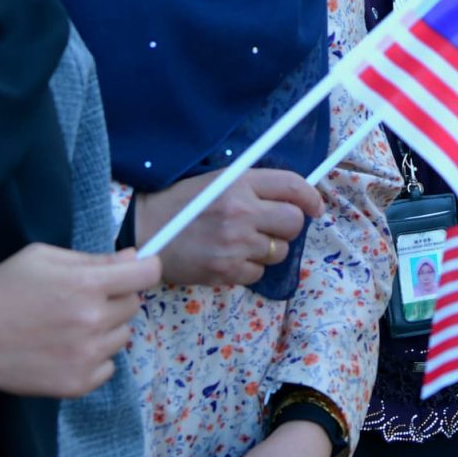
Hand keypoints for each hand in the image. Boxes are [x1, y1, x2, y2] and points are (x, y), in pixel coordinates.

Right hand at [0, 244, 160, 398]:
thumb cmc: (3, 289)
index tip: (136, 270)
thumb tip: (132, 258)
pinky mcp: (78, 383)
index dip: (145, 268)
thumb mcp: (43, 257)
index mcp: (86, 284)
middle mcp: (93, 320)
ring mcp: (87, 355)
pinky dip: (94, 358)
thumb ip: (92, 258)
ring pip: (123, 336)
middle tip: (82, 299)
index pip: (147, 274)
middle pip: (133, 305)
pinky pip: (108, 367)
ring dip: (105, 328)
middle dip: (115, 298)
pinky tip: (67, 349)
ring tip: (70, 326)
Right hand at [135, 169, 322, 287]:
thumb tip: (293, 199)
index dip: (311, 198)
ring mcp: (234, 243)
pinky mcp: (225, 270)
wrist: (142, 231)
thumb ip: (253, 187)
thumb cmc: (179, 204)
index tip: (315, 207)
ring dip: (267, 250)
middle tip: (271, 228)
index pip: (292, 186)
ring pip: (278, 252)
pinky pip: (258, 274)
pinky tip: (228, 258)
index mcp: (239, 183)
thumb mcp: (216, 182)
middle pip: (293, 223)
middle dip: (288, 227)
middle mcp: (241, 211)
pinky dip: (248, 269)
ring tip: (242, 243)